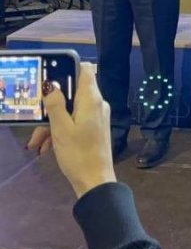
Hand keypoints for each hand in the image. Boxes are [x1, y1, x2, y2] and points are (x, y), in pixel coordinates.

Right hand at [27, 65, 115, 198]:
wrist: (95, 181)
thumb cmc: (78, 153)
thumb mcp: (61, 128)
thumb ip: (55, 104)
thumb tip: (51, 84)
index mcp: (92, 99)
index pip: (85, 69)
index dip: (68, 67)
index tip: (51, 74)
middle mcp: (97, 104)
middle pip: (72, 93)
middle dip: (52, 105)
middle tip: (36, 119)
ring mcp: (97, 116)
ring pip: (70, 110)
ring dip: (52, 123)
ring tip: (36, 142)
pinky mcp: (94, 128)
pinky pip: (75, 122)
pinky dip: (60, 131)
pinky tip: (45, 147)